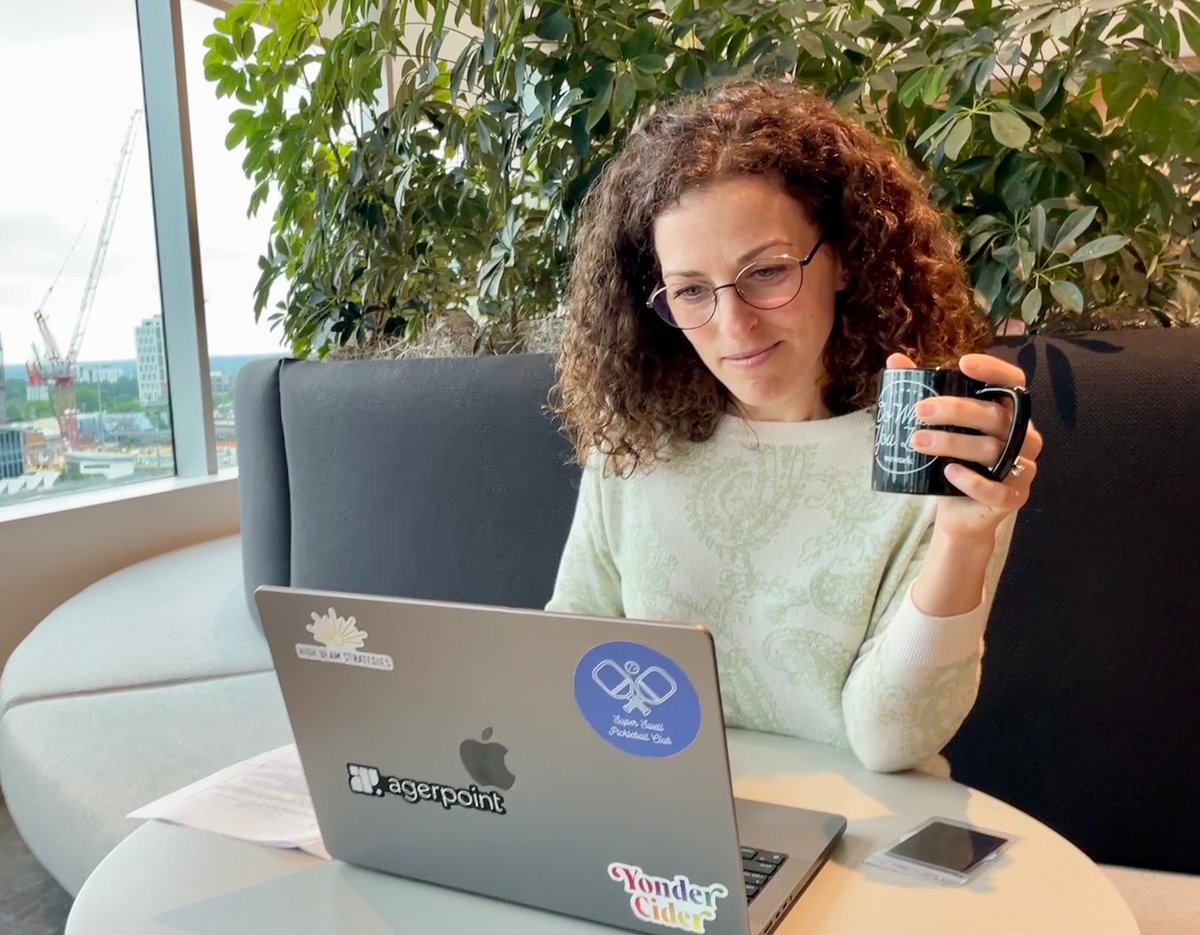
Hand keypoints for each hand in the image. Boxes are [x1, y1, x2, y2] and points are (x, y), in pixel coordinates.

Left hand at [886, 352, 1043, 542]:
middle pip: (996, 417)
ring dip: (953, 443)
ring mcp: (1022, 470)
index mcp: (1010, 416)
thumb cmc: (953, 466)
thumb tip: (896, 360)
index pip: (1014, 384)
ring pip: (993, 451)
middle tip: (920, 411)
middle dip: (956, 410)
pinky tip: (948, 472)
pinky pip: (996, 488)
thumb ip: (923, 395)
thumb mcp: (940, 430)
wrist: (958, 515)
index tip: (963, 363)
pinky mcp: (1012, 498)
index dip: (994, 371)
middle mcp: (1024, 439)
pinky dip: (972, 480)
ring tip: (917, 442)